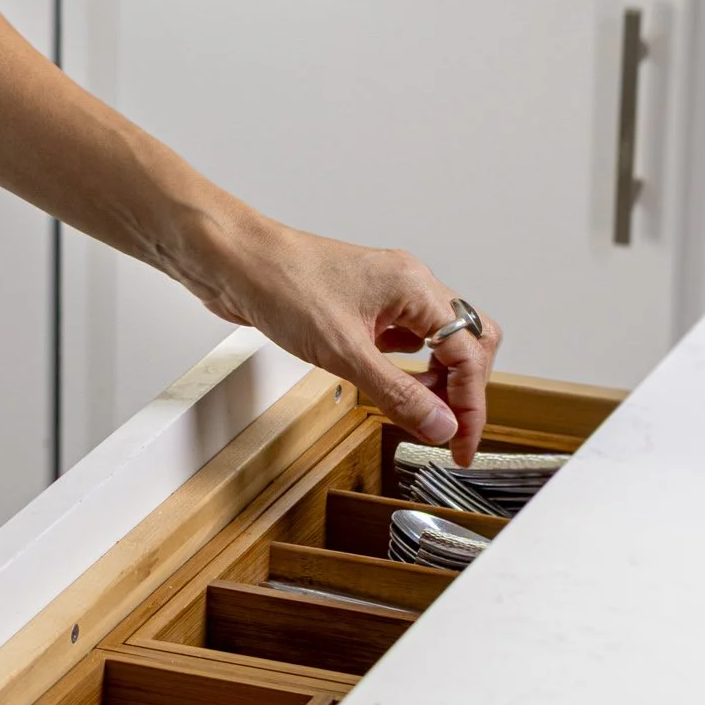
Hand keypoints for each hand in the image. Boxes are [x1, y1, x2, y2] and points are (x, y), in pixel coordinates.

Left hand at [206, 215, 499, 463]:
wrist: (232, 261)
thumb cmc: (280, 283)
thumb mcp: (343, 351)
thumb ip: (397, 392)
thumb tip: (440, 425)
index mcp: (414, 287)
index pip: (469, 353)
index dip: (471, 404)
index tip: (461, 443)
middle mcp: (406, 285)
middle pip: (465, 342)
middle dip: (462, 389)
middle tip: (446, 430)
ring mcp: (384, 294)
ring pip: (435, 341)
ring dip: (434, 380)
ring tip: (419, 414)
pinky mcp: (360, 305)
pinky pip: (402, 339)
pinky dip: (405, 368)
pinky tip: (389, 385)